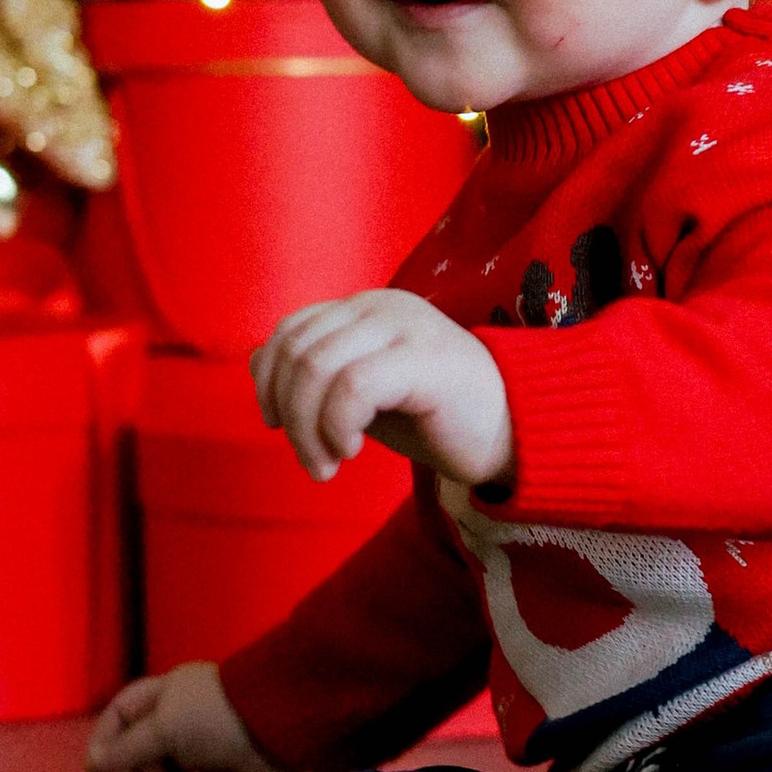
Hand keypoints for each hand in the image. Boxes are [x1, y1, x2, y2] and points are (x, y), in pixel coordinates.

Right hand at [86, 659, 281, 771]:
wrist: (278, 728)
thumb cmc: (212, 717)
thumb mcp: (162, 727)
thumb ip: (127, 749)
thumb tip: (92, 765)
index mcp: (166, 697)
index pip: (123, 714)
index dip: (107, 739)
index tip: (97, 770)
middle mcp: (185, 722)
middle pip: (144, 751)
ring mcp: (208, 750)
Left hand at [252, 289, 514, 490]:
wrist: (514, 433)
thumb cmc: (438, 417)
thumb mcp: (363, 395)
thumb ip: (316, 377)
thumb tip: (256, 363)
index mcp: (366, 308)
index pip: (291, 330)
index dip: (270, 381)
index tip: (279, 427)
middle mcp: (382, 306)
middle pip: (297, 350)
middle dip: (289, 414)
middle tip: (312, 461)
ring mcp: (405, 327)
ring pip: (317, 367)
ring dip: (308, 429)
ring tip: (328, 464)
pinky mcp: (424, 359)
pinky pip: (353, 386)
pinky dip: (337, 425)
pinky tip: (351, 450)